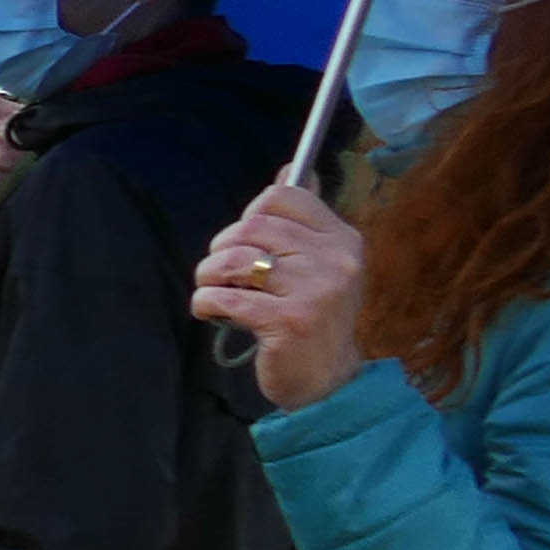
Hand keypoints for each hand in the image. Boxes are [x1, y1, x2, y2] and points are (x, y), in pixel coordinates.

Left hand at [193, 182, 365, 407]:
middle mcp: (335, 260)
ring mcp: (315, 291)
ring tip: (215, 291)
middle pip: (253, 226)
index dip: (252, 213)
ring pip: (234, 259)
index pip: (285, 195)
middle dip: (222, 247)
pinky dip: (206, 302)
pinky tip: (211, 312)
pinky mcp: (289, 321)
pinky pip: (225, 297)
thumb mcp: (319, 264)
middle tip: (222, 273)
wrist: (327, 380)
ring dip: (209, 275)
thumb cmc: (313, 317)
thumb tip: (289, 169)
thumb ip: (303, 219)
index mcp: (343, 239)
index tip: (247, 240)